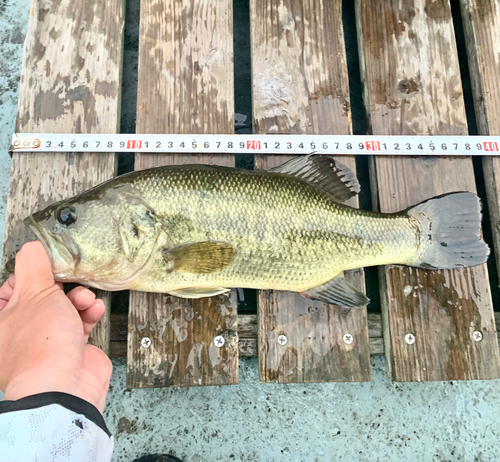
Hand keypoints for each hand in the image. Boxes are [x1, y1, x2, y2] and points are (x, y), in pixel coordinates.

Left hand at [0, 242, 111, 411]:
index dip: (30, 274)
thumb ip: (34, 264)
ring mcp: (46, 341)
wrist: (66, 386)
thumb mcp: (34, 292)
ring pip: (63, 308)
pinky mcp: (70, 348)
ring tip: (84, 300)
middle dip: (61, 286)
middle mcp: (20, 332)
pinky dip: (89, 314)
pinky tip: (94, 310)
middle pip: (41, 296)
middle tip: (69, 280)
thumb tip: (33, 247)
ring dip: (79, 299)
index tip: (47, 267)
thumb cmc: (41, 345)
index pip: (10, 287)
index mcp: (0, 321)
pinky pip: (79, 323)